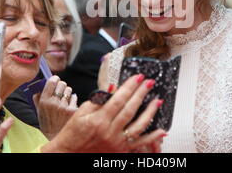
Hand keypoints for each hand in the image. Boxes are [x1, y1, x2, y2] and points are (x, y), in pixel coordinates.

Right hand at [33, 76, 77, 139]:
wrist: (55, 136)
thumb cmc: (47, 122)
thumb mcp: (39, 111)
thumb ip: (38, 98)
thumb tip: (38, 87)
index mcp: (44, 101)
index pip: (51, 82)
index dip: (55, 78)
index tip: (56, 79)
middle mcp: (54, 103)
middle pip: (62, 84)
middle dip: (61, 85)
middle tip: (60, 90)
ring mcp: (64, 107)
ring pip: (69, 90)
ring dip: (67, 92)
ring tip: (64, 99)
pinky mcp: (72, 110)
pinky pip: (74, 97)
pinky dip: (72, 100)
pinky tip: (68, 106)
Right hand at [42, 74, 165, 152]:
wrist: (68, 154)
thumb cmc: (73, 133)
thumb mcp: (81, 113)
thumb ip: (98, 100)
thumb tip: (113, 87)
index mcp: (99, 120)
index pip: (118, 99)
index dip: (130, 87)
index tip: (138, 77)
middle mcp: (109, 132)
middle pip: (130, 109)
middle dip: (141, 93)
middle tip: (150, 82)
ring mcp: (117, 143)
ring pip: (139, 126)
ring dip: (150, 112)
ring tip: (158, 100)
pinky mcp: (121, 151)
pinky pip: (140, 144)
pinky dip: (153, 138)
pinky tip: (162, 130)